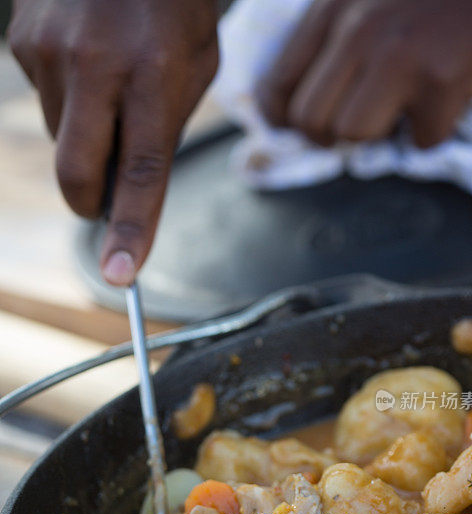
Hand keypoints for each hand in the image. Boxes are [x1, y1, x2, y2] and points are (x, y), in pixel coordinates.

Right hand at [9, 0, 217, 284]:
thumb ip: (164, 132)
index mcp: (154, 72)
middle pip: (79, 174)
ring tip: (112, 87)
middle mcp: (95, 63)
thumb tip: (129, 194)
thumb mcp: (194, 68)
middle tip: (106, 197)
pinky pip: (45, 103)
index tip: (121, 273)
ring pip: (62, 141)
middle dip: (93, 203)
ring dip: (86, 139)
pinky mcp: (21, 42)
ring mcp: (49, 51)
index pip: (142, 171)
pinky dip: (69, 103)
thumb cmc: (174, 6)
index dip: (131, 228)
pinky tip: (87, 64)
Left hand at [257, 0, 471, 148]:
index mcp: (333, 6)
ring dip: (381, 134)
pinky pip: (419, 140)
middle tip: (362, 122)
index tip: (300, 131)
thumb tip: (293, 113)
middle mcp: (358, 25)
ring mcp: (399, 52)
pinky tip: (450, 97)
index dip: (284, 122)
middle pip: (310, 121)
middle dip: (333, 136)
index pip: (277, 86)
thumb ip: (332, 43)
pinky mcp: (441, 79)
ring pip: (353, 134)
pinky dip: (436, 130)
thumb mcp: (370, 1)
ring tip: (404, 106)